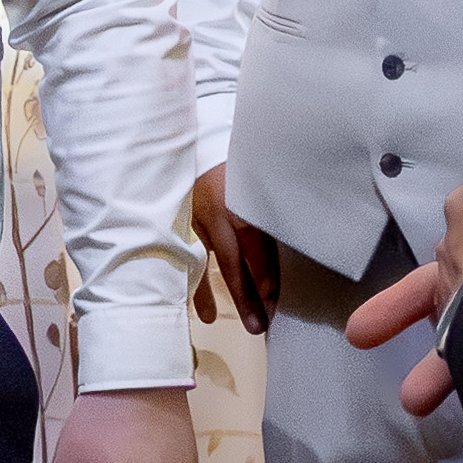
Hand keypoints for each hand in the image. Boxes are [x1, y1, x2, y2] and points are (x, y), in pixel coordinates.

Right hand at [188, 162, 280, 327]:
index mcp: (237, 203)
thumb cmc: (238, 160)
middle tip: (259, 327)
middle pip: (231, 262)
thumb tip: (283, 247)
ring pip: (203, 262)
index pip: (254, 247)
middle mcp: (214, 214)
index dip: (265, 277)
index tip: (274, 302)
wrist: (198, 135)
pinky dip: (190, 280)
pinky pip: (184, 255)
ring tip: (215, 320)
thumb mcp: (258, 181)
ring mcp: (192, 218)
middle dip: (245, 297)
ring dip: (210, 293)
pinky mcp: (178, 220)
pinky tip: (198, 307)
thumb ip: (266, 212)